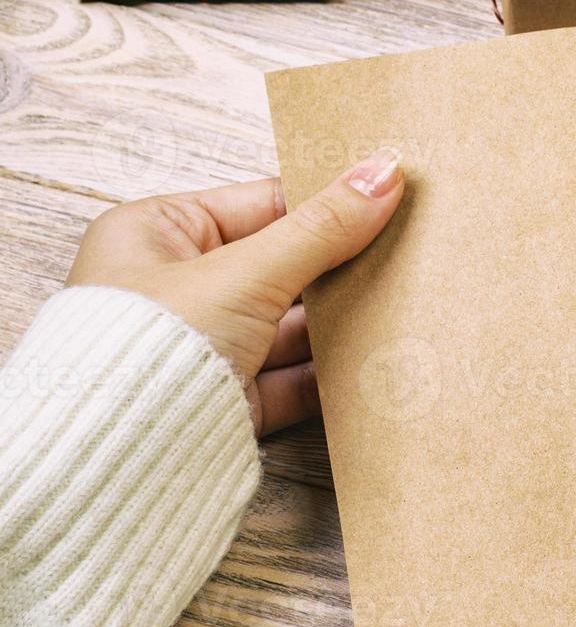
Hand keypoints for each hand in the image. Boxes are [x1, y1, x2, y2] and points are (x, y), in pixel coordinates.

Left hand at [66, 147, 403, 436]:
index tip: (383, 196)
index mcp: (154, 234)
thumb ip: (320, 228)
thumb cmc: (147, 345)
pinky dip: (332, 372)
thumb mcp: (245, 272)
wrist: (120, 453)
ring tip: (401, 306)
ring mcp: (203, 348)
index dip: (321, 202)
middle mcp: (175, 289)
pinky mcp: (227, 401)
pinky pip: (291, 378)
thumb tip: (383, 174)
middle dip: (339, 267)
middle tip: (403, 252)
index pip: (258, 204)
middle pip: (280, 266)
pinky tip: (376, 359)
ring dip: (341, 322)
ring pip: (290, 326)